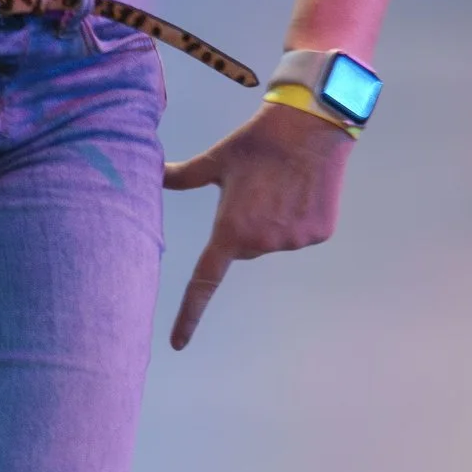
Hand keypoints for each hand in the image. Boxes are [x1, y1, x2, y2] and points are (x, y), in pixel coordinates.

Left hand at [163, 102, 353, 348]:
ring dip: (273, 221)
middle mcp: (261, 243)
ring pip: (273, 241)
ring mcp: (292, 242)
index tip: (177, 343)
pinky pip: (300, 235)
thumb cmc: (257, 143)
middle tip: (255, 191)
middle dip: (244, 227)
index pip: (204, 281)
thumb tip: (154, 173)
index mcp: (231, 229)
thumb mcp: (216, 161)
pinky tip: (302, 190)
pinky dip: (299, 218)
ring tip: (281, 185)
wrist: (310, 128)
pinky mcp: (317, 235)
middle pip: (244, 249)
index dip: (189, 314)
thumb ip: (183, 176)